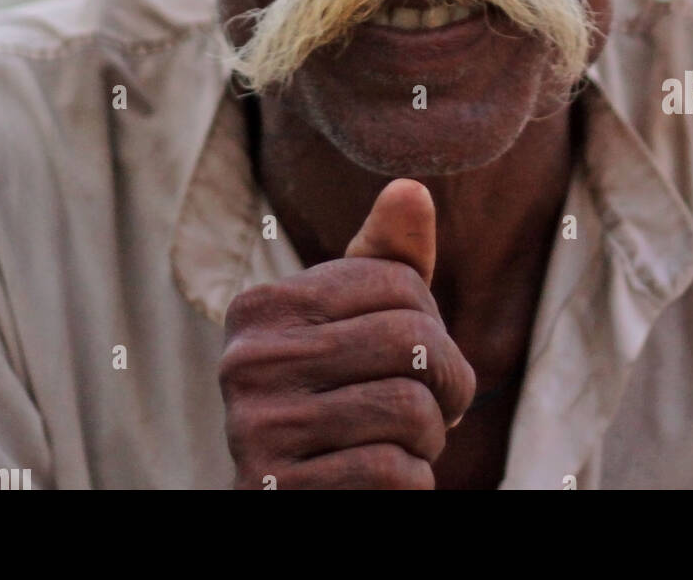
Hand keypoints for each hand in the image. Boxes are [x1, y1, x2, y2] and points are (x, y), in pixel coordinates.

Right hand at [219, 179, 475, 488]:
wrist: (295, 503)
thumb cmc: (340, 398)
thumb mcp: (358, 323)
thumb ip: (386, 259)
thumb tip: (410, 188)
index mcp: (261, 306)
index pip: (398, 280)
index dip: (433, 322)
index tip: (422, 355)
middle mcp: (245, 361)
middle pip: (408, 338)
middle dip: (447, 379)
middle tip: (440, 406)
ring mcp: (255, 430)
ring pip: (408, 407)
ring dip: (431, 437)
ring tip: (407, 443)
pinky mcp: (276, 492)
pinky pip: (393, 473)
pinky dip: (413, 483)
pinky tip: (384, 483)